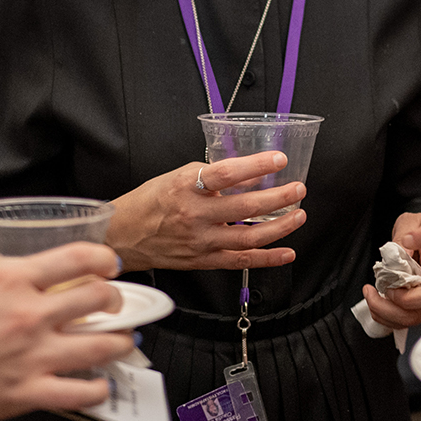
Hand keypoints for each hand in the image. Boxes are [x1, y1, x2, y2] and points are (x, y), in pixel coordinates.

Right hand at [0, 243, 132, 420]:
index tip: (109, 264)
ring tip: (119, 341)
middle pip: (100, 299)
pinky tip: (98, 384)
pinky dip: (98, 388)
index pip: (76, 259)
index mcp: (6, 281)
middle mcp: (28, 314)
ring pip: (104, 345)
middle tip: (112, 305)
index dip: (103, 259)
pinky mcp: (30, 392)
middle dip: (114, 300)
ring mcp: (34, 355)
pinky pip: (84, 392)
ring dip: (119, 341)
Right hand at [105, 152, 306, 271]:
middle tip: (297, 189)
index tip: (278, 159)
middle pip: (246, 206)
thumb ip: (207, 177)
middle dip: (279, 197)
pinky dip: (268, 258)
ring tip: (298, 215)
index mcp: (185, 188)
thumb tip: (242, 174)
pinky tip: (287, 252)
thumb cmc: (146, 204)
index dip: (256, 166)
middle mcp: (194, 215)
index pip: (226, 173)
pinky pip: (242, 260)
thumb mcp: (173, 178)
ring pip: (250, 236)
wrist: (122, 236)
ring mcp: (201, 240)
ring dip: (281, 226)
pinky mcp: (204, 260)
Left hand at [363, 212, 420, 328]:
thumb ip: (418, 231)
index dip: (415, 293)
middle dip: (399, 303)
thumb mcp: (420, 221)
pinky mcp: (418, 306)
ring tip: (371, 295)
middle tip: (383, 287)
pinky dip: (384, 315)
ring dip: (386, 312)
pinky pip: (403, 320)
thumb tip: (405, 246)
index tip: (398, 270)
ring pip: (414, 319)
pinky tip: (375, 301)